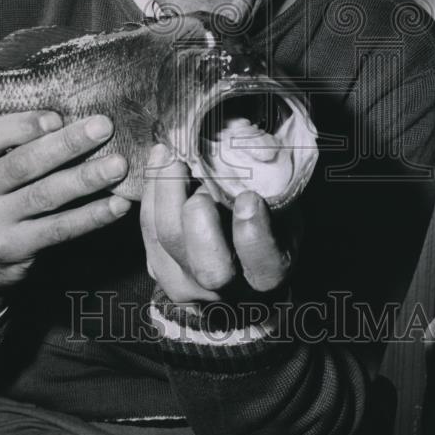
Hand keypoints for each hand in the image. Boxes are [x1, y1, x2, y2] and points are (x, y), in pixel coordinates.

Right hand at [0, 110, 129, 328]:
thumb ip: (23, 143)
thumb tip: (78, 116)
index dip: (21, 125)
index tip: (57, 117)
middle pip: (23, 164)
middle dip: (67, 144)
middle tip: (104, 127)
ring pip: (45, 196)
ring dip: (86, 178)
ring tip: (118, 165)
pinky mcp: (14, 249)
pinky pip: (59, 229)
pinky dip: (92, 216)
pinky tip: (118, 204)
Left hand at [141, 143, 299, 304]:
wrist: (239, 273)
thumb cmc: (268, 230)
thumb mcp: (286, 214)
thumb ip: (276, 191)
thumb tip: (263, 146)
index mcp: (268, 275)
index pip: (264, 263)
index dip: (254, 233)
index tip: (250, 197)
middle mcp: (227, 289)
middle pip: (208, 264)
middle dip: (199, 216)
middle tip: (195, 171)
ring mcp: (188, 284)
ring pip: (167, 240)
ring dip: (165, 189)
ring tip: (170, 152)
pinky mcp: (159, 269)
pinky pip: (148, 230)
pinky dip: (151, 193)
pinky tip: (159, 161)